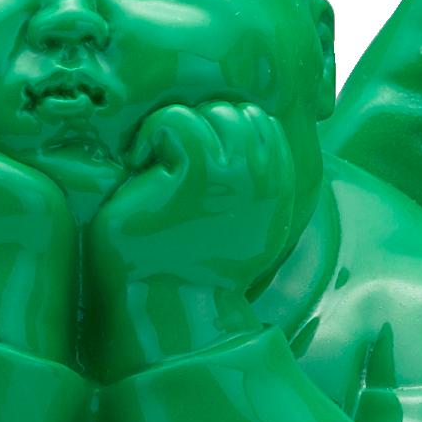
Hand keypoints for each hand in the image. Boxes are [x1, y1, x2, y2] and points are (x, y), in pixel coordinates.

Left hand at [88, 102, 307, 368]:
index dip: (224, 133)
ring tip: (155, 162)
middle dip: (203, 127)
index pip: (263, 124)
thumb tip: (248, 146)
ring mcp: (236, 174)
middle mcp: (268, 178)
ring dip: (179, 129)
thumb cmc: (196, 270)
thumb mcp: (246, 226)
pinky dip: (152, 134)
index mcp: (281, 188)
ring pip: (215, 112)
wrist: (171, 309)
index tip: (193, 165)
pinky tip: (139, 165)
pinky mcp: (198, 175)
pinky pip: (178, 121)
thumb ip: (256, 186)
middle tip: (170, 164)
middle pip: (242, 113)